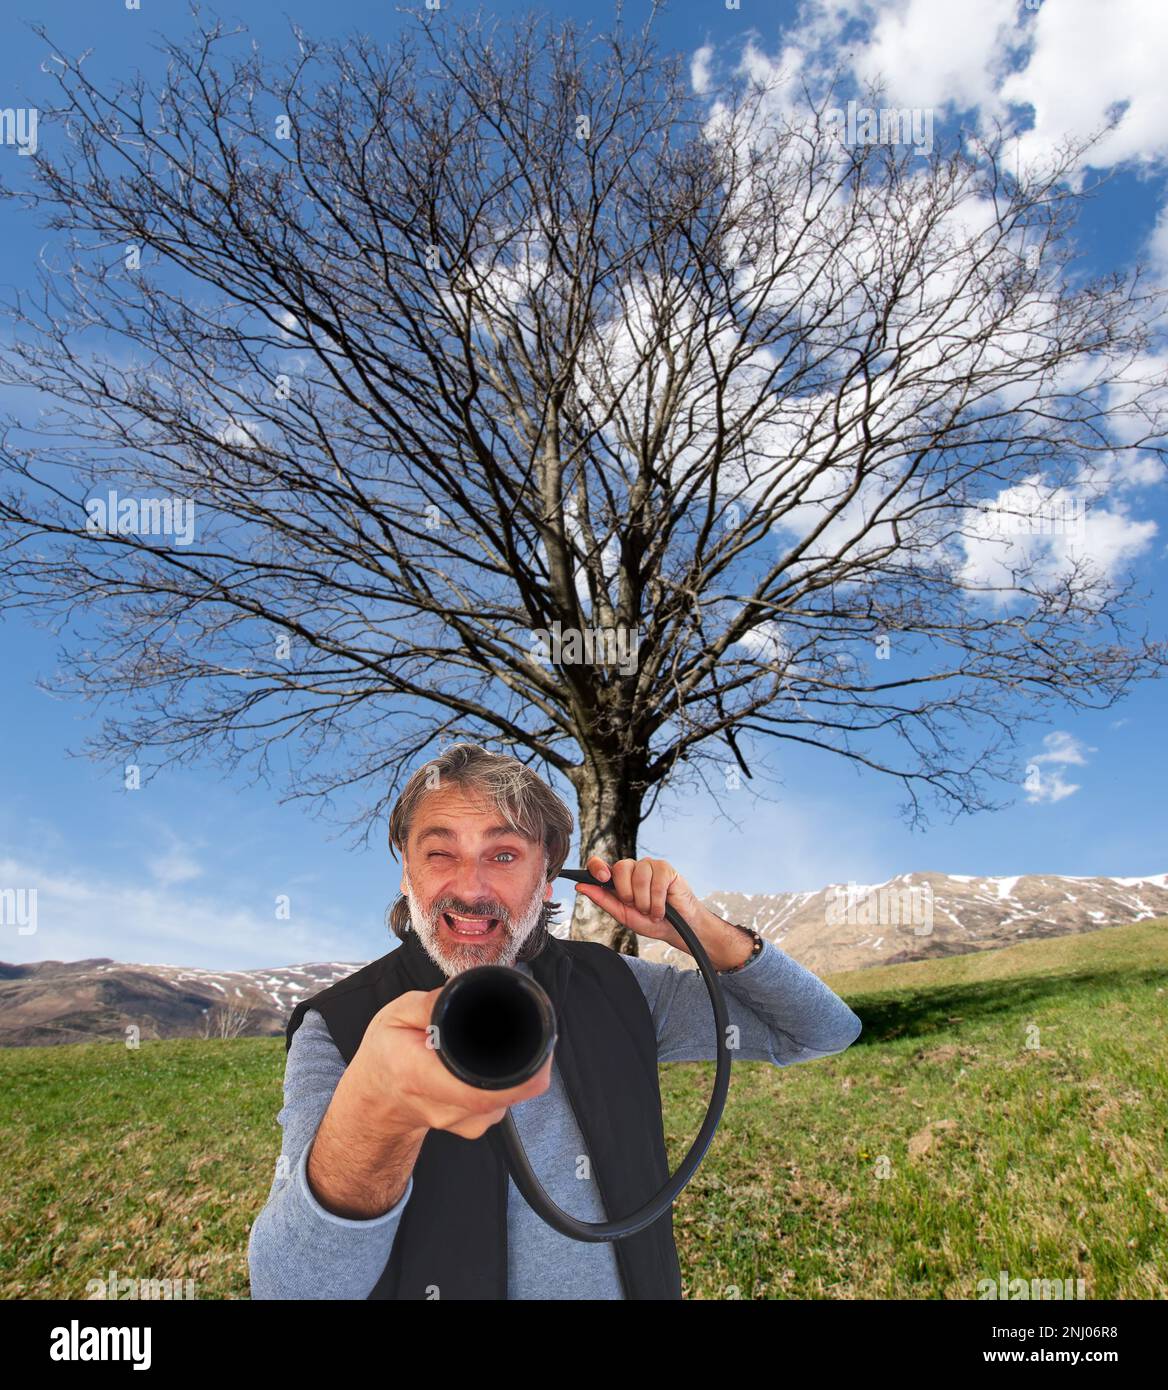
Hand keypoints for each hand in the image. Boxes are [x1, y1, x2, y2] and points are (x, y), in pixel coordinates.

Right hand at [352, 987, 553, 1140]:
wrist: (376, 1101)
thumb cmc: (385, 1057)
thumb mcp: (395, 1015)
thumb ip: (431, 1002)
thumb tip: (465, 988)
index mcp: (421, 1077)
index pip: (481, 1089)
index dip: (522, 1070)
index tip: (537, 1039)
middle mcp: (446, 1107)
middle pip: (508, 1090)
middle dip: (524, 1054)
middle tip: (514, 1024)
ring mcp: (463, 1123)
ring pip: (510, 1093)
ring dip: (510, 1065)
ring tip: (484, 1046)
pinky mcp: (475, 1127)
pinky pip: (503, 1100)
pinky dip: (501, 1078)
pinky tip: (480, 1064)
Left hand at [572, 854, 704, 952]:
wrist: (677, 929)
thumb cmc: (650, 921)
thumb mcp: (623, 914)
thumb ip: (602, 899)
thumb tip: (580, 886)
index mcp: (618, 879)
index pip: (599, 864)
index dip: (597, 867)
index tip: (602, 877)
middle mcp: (632, 869)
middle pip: (620, 868)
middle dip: (627, 894)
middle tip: (638, 907)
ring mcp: (649, 866)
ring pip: (638, 876)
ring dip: (645, 902)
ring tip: (652, 911)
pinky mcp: (666, 868)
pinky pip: (656, 882)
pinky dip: (658, 902)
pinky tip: (662, 908)